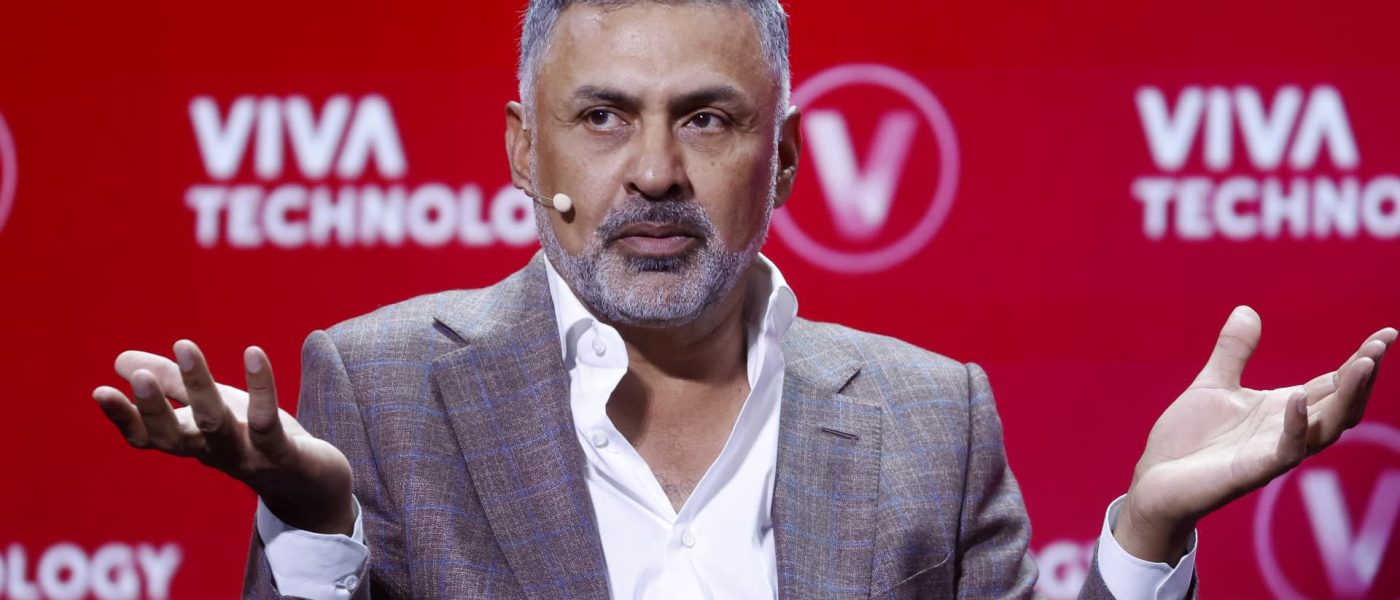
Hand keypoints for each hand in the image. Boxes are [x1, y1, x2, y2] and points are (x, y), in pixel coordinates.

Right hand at [92, 340, 354, 534]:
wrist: (311, 484)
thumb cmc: (253, 438)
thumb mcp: (211, 406)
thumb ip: (171, 385)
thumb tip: (120, 360)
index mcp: (191, 443)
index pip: (148, 437)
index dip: (124, 418)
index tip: (100, 391)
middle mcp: (213, 453)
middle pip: (177, 435)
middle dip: (155, 407)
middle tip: (139, 375)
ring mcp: (247, 456)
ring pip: (217, 425)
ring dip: (199, 387)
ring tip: (184, 345)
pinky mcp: (283, 453)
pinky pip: (268, 420)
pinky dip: (261, 388)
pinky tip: (253, 353)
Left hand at [1115, 307, 1394, 563]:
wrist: (1155, 480)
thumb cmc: (1187, 440)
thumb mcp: (1213, 385)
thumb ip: (1233, 352)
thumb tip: (1247, 310)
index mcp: (1282, 410)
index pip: (1332, 384)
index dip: (1360, 361)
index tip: (1386, 334)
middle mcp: (1287, 432)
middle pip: (1341, 406)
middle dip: (1362, 378)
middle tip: (1379, 346)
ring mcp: (1273, 453)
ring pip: (1326, 429)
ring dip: (1346, 398)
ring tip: (1362, 364)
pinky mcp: (1252, 472)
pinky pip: (1285, 451)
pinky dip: (1295, 426)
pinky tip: (1297, 399)